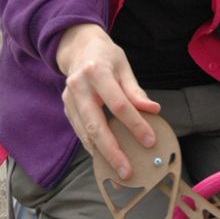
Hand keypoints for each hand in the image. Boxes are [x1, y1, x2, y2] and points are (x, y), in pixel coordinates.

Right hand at [57, 23, 160, 179]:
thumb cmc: (106, 56)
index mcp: (98, 72)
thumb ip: (135, 91)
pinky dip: (92, 146)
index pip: (119, 104)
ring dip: (101, 154)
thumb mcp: (124, 66)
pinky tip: (103, 157)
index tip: (149, 141)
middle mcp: (79, 86)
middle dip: (112, 151)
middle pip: (96, 125)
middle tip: (126, 171)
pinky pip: (80, 131)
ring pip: (85, 133)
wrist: (78, 47)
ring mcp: (69, 98)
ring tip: (116, 171)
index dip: (135, 124)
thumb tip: (153, 110)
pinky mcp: (66, 107)